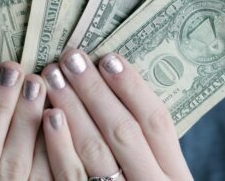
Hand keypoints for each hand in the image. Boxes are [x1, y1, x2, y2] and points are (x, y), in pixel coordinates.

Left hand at [41, 49, 192, 179]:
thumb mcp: (161, 176)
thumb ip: (146, 147)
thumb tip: (117, 88)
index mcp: (175, 175)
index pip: (156, 122)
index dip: (132, 87)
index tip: (108, 57)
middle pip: (123, 131)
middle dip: (95, 90)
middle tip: (71, 57)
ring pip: (96, 151)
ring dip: (73, 109)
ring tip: (53, 76)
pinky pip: (72, 177)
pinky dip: (60, 146)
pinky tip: (49, 116)